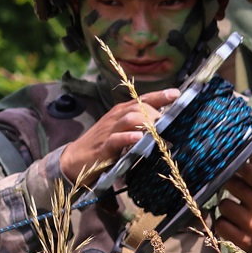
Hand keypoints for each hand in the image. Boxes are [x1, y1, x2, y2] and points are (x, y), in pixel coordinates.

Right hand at [58, 89, 179, 185]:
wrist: (75, 159)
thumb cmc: (103, 144)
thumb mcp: (122, 131)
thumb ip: (139, 126)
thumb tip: (165, 126)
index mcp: (122, 112)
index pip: (142, 99)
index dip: (159, 96)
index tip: (177, 94)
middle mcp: (116, 117)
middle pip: (138, 107)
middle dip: (156, 113)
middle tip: (172, 123)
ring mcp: (109, 131)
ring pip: (129, 119)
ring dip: (146, 123)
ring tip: (159, 129)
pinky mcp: (103, 147)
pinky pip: (116, 139)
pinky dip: (128, 138)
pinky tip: (139, 139)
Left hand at [212, 147, 251, 252]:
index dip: (237, 167)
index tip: (228, 164)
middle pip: (233, 185)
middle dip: (229, 189)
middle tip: (236, 196)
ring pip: (224, 205)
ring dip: (225, 210)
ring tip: (236, 216)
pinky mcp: (243, 242)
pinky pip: (220, 224)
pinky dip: (222, 226)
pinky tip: (232, 229)